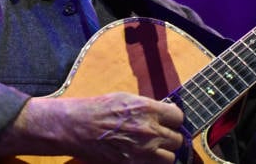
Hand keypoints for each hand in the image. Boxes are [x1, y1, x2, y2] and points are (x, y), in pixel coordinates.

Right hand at [1, 92, 184, 162]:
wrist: (77, 126)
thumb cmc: (98, 109)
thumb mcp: (125, 98)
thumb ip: (147, 107)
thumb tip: (162, 113)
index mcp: (148, 109)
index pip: (178, 117)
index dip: (173, 119)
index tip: (168, 121)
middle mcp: (149, 130)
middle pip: (177, 139)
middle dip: (169, 137)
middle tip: (159, 135)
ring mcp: (143, 150)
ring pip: (171, 157)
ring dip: (163, 153)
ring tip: (152, 148)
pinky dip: (150, 162)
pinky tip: (140, 155)